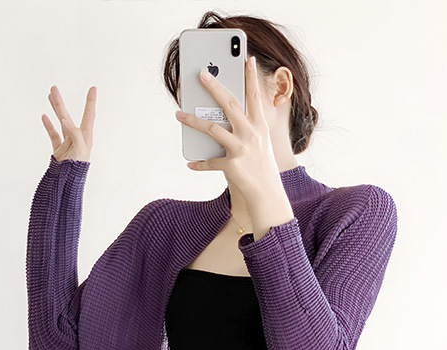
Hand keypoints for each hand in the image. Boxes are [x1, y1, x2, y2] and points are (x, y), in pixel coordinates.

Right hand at [42, 85, 95, 162]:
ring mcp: (67, 144)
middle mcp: (76, 138)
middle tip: (53, 88)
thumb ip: (74, 133)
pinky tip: (45, 116)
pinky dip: (49, 126)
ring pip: (59, 123)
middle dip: (60, 102)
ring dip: (55, 110)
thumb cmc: (77, 168)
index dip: (90, 102)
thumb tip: (65, 120)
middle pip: (68, 116)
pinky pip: (53, 136)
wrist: (67, 185)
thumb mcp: (80, 149)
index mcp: (85, 137)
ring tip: (49, 96)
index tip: (93, 88)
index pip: (89, 115)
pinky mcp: (59, 151)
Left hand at [174, 56, 283, 203]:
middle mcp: (251, 134)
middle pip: (229, 105)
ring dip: (193, 121)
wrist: (267, 193)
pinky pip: (210, 162)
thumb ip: (245, 127)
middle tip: (201, 75)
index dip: (251, 78)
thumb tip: (220, 116)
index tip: (247, 59)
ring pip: (212, 129)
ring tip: (178, 114)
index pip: (254, 98)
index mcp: (260, 126)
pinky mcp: (232, 165)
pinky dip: (199, 163)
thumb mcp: (259, 143)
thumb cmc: (261, 165)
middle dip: (214, 88)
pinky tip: (190, 163)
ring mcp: (241, 149)